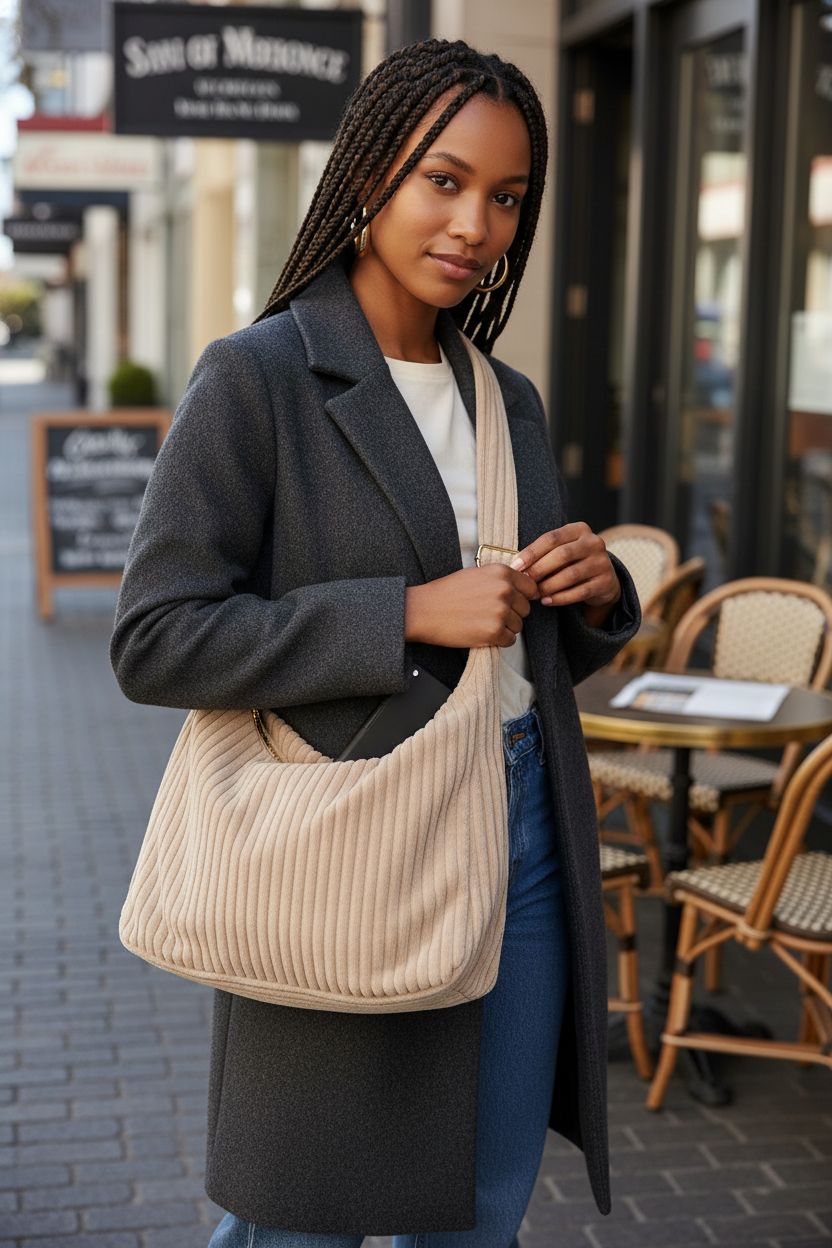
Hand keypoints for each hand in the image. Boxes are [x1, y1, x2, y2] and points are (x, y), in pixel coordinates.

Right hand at [404, 564, 538, 647]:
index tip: (513, 602)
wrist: (424, 610)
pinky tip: (482, 633)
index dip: (522, 596)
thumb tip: (521, 588)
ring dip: (505, 628)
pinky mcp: (494, 631)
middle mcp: (505, 590)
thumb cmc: (446, 593)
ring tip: (483, 623)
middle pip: (525, 608)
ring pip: (518, 626)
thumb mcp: (476, 574)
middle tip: (490, 615)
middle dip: (512, 614)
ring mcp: (501, 611)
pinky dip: (499, 641)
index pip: (530, 587)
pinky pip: (510, 640)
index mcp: (501, 572)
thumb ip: (499, 579)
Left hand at [509, 523, 620, 609]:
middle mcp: (594, 542)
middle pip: (562, 555)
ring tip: (534, 594)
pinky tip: (547, 601)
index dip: (532, 552)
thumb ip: (543, 554)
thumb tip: (517, 567)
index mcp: (579, 529)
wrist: (602, 579)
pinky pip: (580, 592)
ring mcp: (603, 562)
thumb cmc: (572, 563)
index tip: (516, 566)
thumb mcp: (560, 552)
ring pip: (571, 575)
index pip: (551, 538)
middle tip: (524, 582)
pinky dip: (560, 598)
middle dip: (539, 569)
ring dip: (548, 586)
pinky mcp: (606, 582)